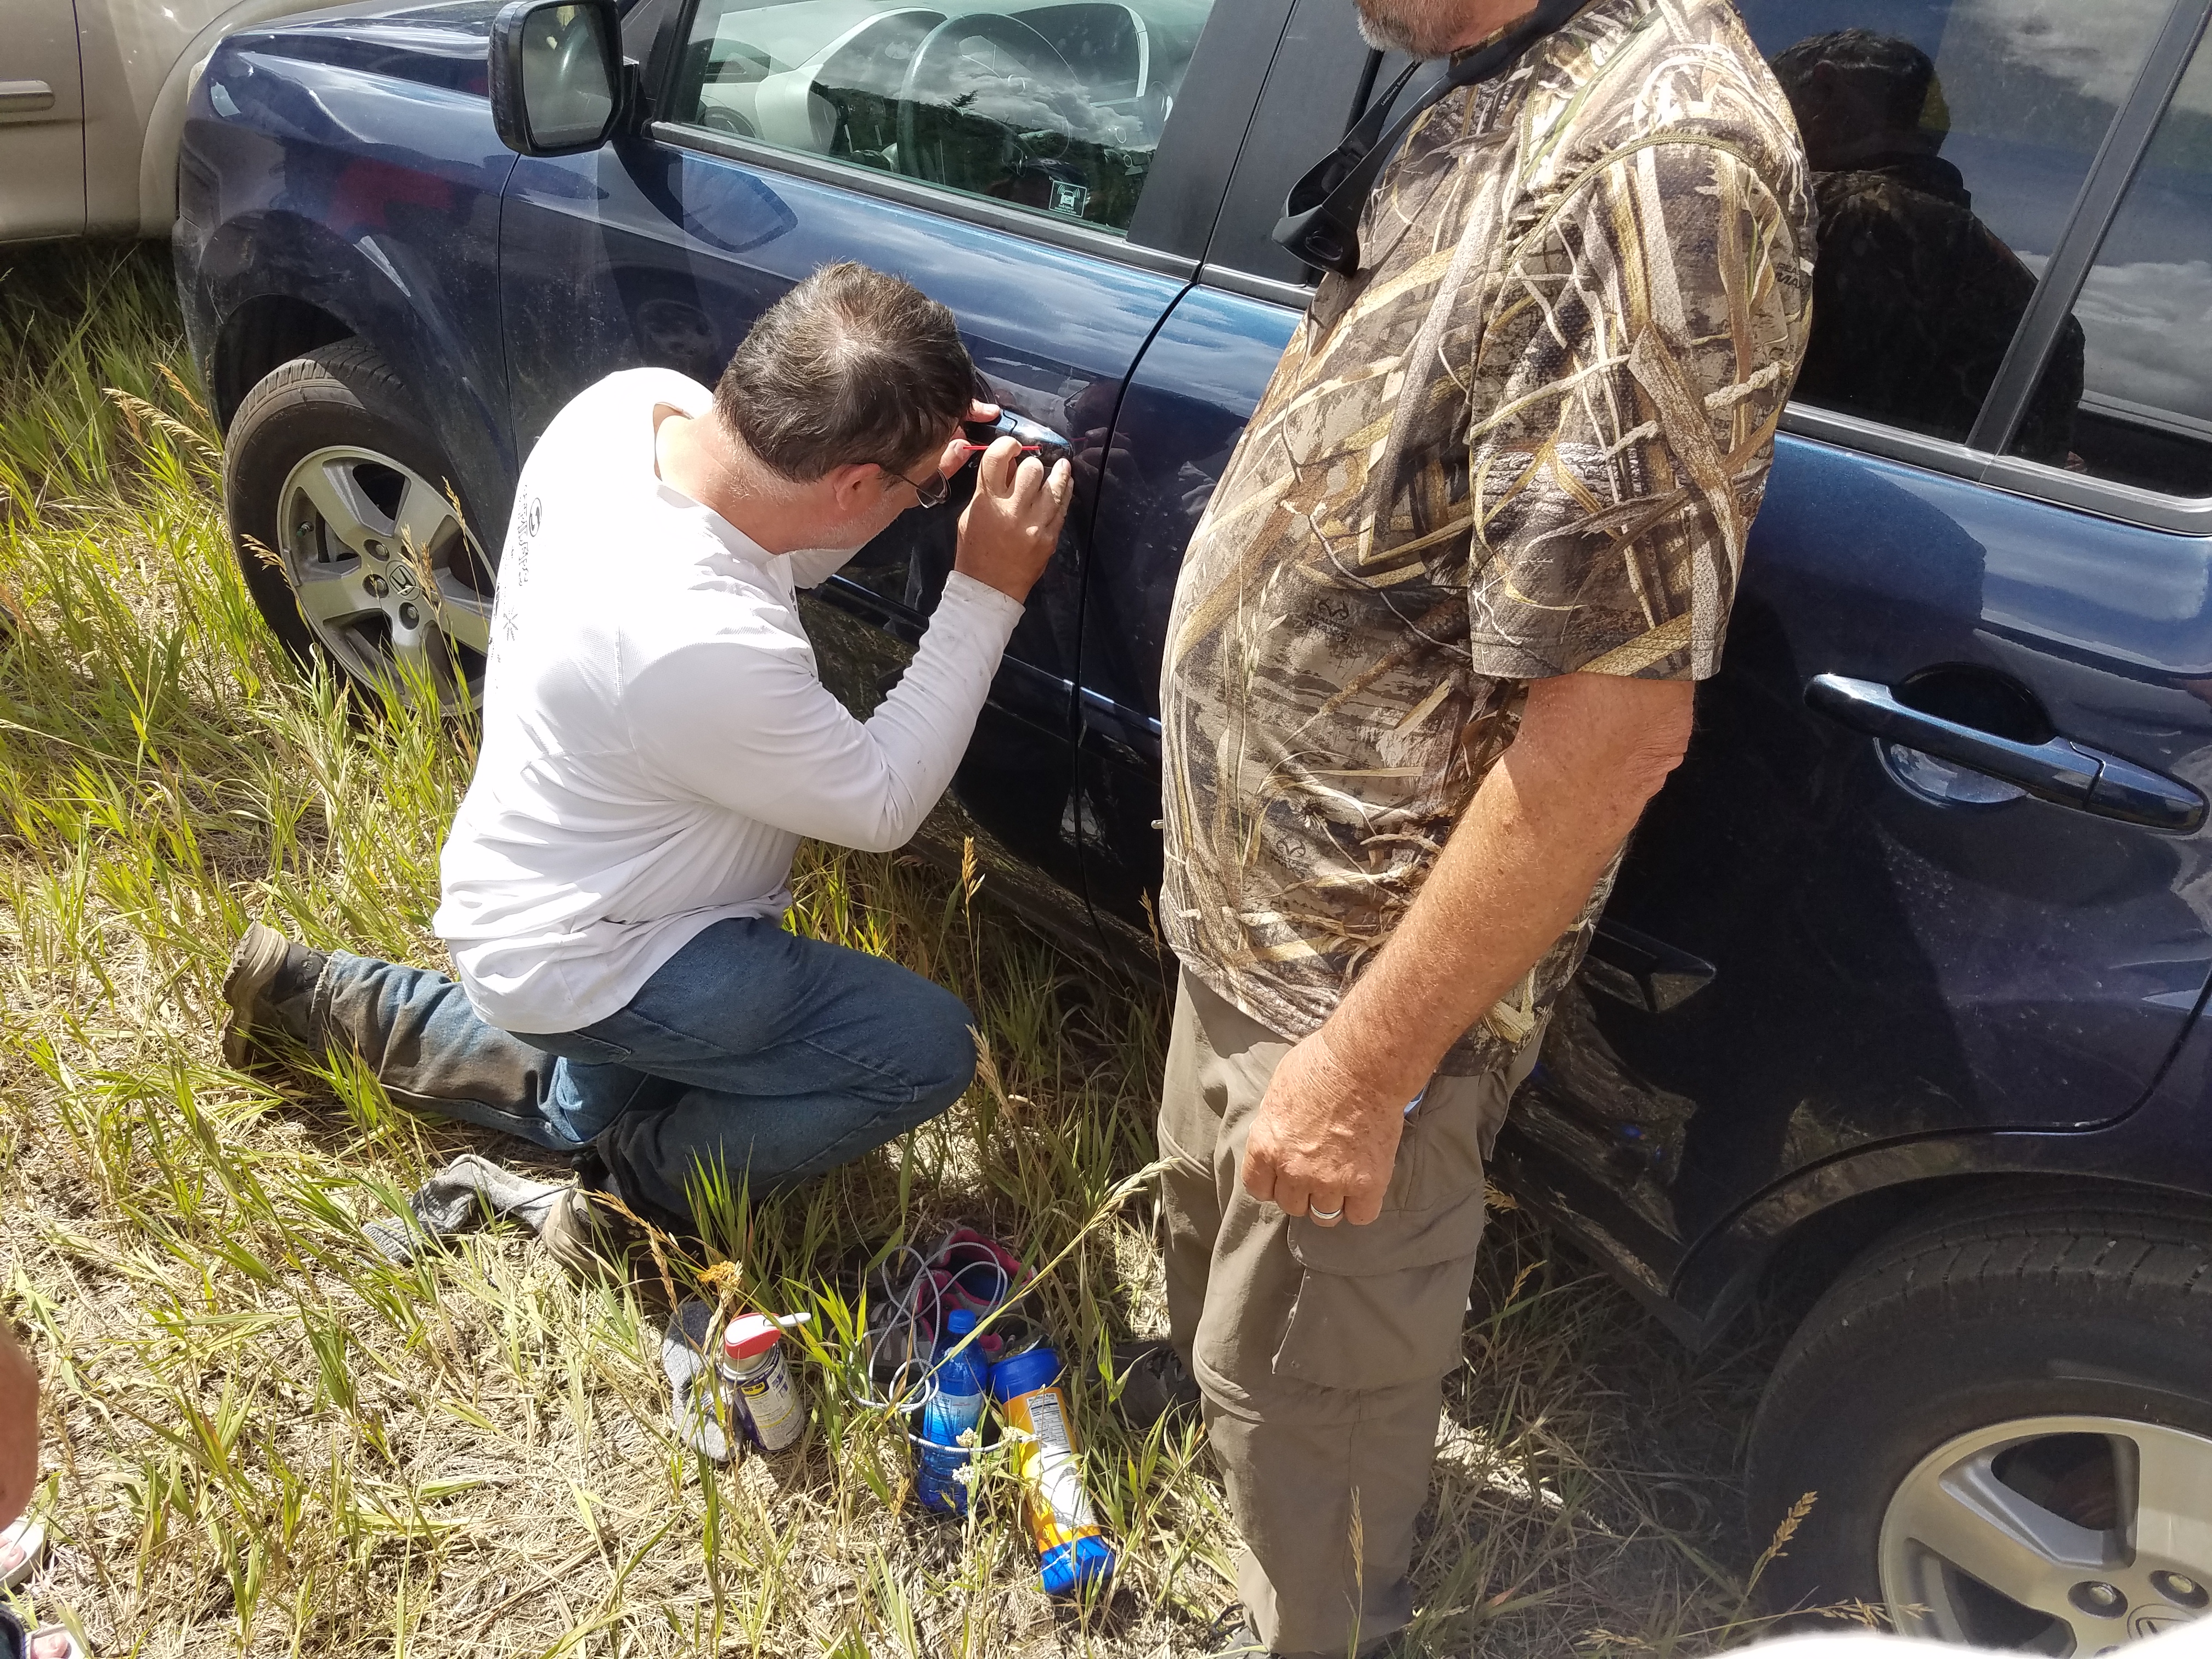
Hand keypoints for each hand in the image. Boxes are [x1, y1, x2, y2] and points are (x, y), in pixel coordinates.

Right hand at [954, 431, 1071, 603]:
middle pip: (1031, 469)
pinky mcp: (1050, 538)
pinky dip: (1066, 492)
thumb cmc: (975, 552)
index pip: (997, 459)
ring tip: (1062, 466)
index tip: (1013, 446)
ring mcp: (1034, 525)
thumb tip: (1010, 467)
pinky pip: (1063, 508)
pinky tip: (1067, 484)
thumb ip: (988, 490)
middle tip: (1032, 469)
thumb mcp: (971, 516)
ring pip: (1054, 486)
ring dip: (1058, 473)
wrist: (989, 589)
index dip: (1007, 445)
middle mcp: (1011, 511)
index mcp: (986, 503)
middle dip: (1032, 465)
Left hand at [1241, 1027, 1405, 1226]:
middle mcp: (1293, 1171)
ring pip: (1325, 1216)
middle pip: (1293, 1206)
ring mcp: (1330, 1181)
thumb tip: (1279, 1137)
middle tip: (1319, 1173)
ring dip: (1333, 1201)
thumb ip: (1275, 1125)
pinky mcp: (1366, 1184)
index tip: (1285, 1176)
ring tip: (1344, 1180)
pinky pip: (1361, 1215)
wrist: (1364, 1063)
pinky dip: (1362, 1205)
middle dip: (1304, 1192)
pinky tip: (1365, 1187)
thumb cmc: (1320, 1065)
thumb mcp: (1278, 1092)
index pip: (1259, 1188)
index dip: (1274, 1184)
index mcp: (1266, 1147)